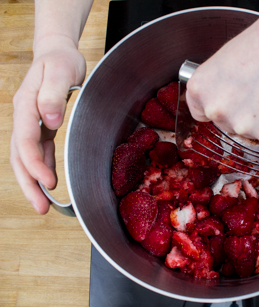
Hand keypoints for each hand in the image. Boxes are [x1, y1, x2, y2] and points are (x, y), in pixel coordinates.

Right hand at [10, 37, 85, 213]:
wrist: (57, 52)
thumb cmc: (60, 60)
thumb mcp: (60, 72)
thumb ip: (52, 95)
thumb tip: (49, 121)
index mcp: (26, 104)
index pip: (25, 140)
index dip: (35, 163)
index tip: (47, 182)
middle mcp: (25, 116)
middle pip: (20, 155)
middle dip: (29, 183)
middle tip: (41, 207)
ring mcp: (31, 122)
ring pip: (26, 157)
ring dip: (33, 181)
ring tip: (44, 204)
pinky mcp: (41, 124)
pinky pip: (38, 150)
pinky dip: (42, 166)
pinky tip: (48, 180)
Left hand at [185, 0, 258, 145]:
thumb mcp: (225, 61)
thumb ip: (218, 90)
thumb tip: (225, 108)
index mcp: (201, 91)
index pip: (203, 115)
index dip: (223, 107)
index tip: (235, 100)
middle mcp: (218, 112)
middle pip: (230, 126)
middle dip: (245, 114)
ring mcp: (245, 127)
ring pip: (255, 133)